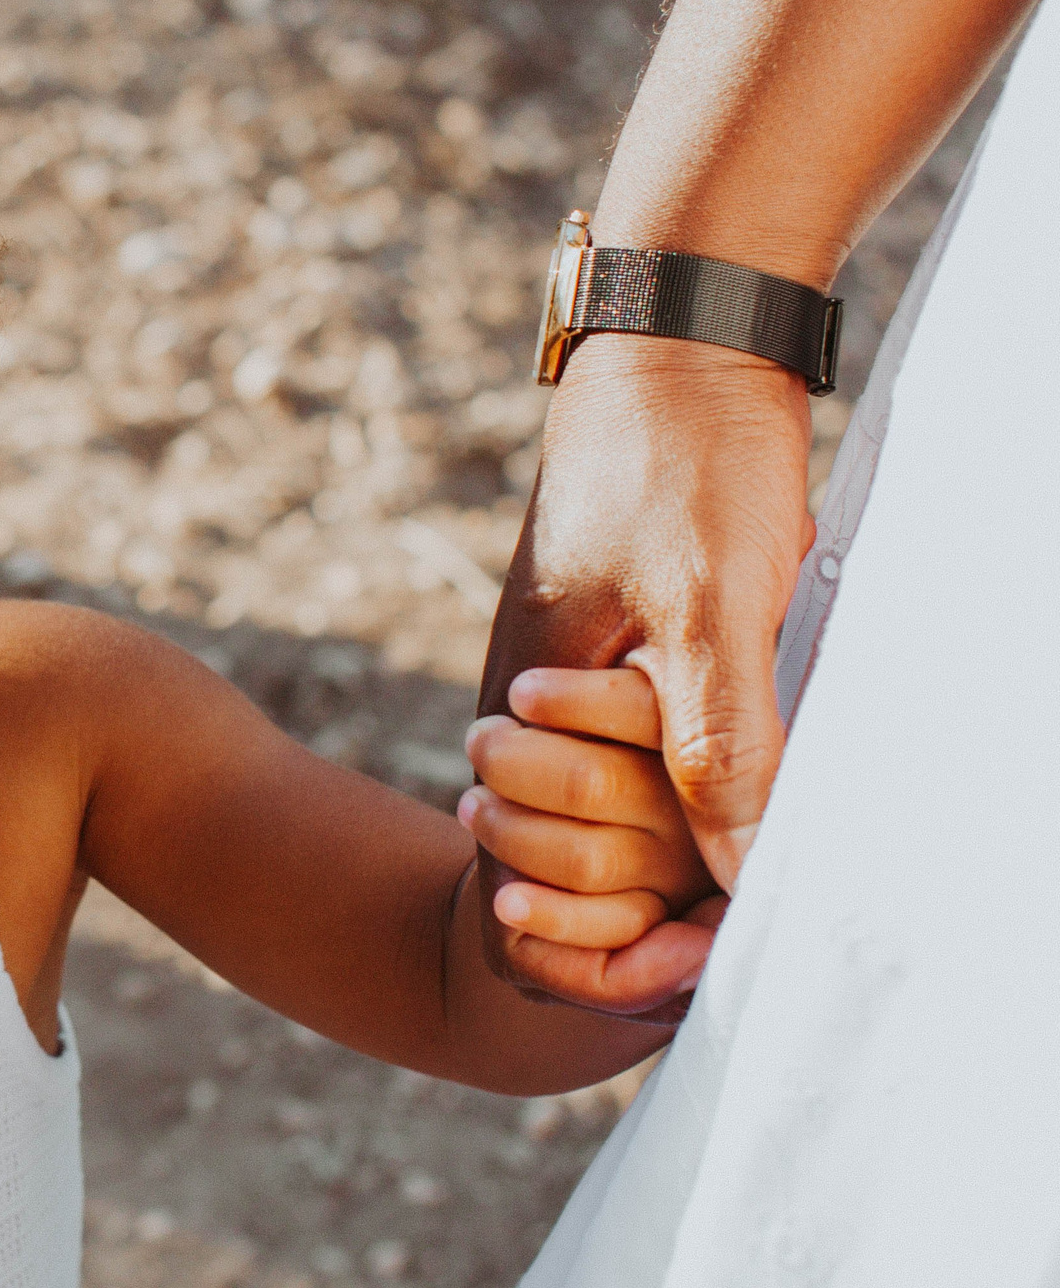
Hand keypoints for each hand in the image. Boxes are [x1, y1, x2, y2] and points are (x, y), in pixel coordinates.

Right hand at [473, 335, 809, 1013]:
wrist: (684, 335)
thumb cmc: (687, 459)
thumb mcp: (712, 606)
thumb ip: (716, 745)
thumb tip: (738, 882)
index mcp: (523, 701)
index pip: (531, 869)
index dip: (603, 935)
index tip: (694, 952)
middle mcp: (532, 699)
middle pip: (571, 851)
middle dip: (646, 897)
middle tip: (734, 903)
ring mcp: (574, 672)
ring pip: (622, 805)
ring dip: (684, 841)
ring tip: (764, 847)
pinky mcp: (621, 647)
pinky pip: (652, 750)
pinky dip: (703, 781)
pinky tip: (765, 768)